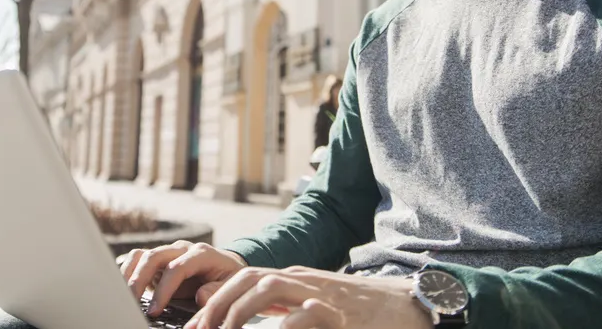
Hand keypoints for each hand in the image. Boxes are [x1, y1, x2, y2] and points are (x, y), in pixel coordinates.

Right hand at [117, 241, 245, 315]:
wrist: (227, 265)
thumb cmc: (228, 277)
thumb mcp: (231, 285)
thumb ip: (217, 291)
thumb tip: (201, 296)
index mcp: (201, 254)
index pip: (176, 268)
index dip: (164, 290)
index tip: (155, 311)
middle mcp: (181, 249)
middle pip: (153, 257)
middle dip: (139, 281)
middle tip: (132, 304)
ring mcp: (168, 252)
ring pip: (141, 255)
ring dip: (129, 275)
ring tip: (124, 297)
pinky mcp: (158, 260)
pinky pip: (137, 260)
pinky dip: (127, 272)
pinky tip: (124, 289)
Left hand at [185, 266, 431, 328]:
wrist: (408, 306)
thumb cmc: (358, 312)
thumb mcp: (310, 306)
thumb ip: (274, 306)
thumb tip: (228, 305)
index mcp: (294, 280)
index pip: (243, 279)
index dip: (214, 301)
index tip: (193, 327)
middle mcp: (303, 280)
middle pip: (249, 277)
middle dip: (219, 304)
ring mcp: (322, 294)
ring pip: (270, 285)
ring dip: (241, 310)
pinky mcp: (341, 313)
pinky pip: (306, 314)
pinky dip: (284, 325)